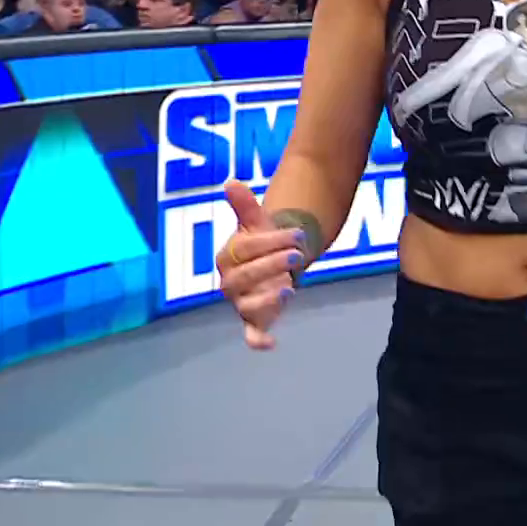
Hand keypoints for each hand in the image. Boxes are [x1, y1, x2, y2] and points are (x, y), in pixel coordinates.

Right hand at [217, 181, 306, 350]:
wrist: (272, 263)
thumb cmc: (262, 243)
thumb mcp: (256, 223)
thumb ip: (245, 205)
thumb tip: (231, 182)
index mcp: (228, 256)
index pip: (245, 249)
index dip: (270, 240)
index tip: (298, 234)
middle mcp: (230, 282)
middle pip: (244, 276)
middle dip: (271, 264)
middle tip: (297, 255)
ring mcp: (242, 302)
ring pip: (247, 304)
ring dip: (268, 297)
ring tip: (290, 287)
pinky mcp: (254, 319)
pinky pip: (251, 334)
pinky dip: (257, 340)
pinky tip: (270, 344)